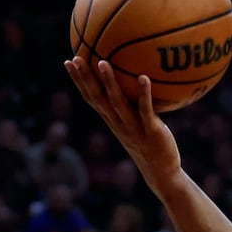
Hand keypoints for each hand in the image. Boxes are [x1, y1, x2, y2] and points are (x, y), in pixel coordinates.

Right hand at [62, 58, 183, 185]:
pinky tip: (143, 77)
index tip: (69, 61)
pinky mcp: (151, 131)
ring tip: (102, 62)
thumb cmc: (151, 143)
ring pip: (117, 103)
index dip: (79, 81)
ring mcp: (133, 128)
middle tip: (76, 59)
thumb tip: (135, 76)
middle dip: (85, 79)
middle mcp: (118, 123)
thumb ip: (133, 103)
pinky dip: (144, 94)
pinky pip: (145, 110)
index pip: (91, 98)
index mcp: (112, 120)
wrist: (162, 172)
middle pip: (97, 98)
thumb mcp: (138, 122)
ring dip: (109, 83)